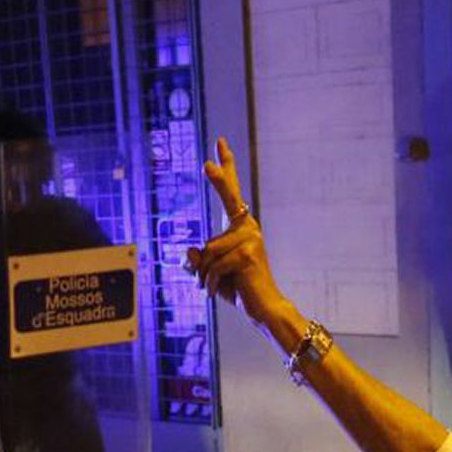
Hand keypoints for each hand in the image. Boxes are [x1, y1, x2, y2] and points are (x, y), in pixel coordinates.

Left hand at [187, 139, 283, 319]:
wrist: (261, 308)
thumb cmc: (236, 288)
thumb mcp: (209, 273)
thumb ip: (198, 261)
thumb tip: (190, 250)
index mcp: (238, 226)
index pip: (231, 192)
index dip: (226, 168)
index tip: (220, 143)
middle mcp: (246, 226)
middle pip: (229, 197)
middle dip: (219, 179)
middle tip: (205, 163)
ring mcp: (250, 238)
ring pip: (207, 251)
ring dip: (204, 275)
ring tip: (216, 286)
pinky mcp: (247, 254)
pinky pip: (213, 266)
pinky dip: (210, 283)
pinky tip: (219, 291)